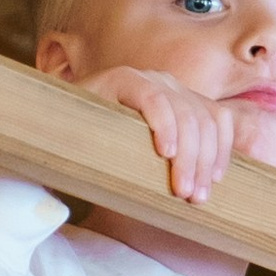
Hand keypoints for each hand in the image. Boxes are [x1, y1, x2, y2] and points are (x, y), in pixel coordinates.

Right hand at [82, 65, 241, 203]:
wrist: (52, 130)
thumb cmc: (102, 149)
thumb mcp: (147, 156)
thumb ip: (174, 161)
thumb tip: (209, 187)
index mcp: (179, 98)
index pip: (217, 118)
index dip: (223, 150)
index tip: (216, 184)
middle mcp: (167, 83)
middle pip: (203, 121)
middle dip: (203, 162)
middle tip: (194, 198)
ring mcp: (145, 78)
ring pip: (183, 114)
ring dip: (188, 156)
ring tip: (180, 188)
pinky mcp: (122, 78)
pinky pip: (154, 100)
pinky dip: (164, 126)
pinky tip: (164, 153)